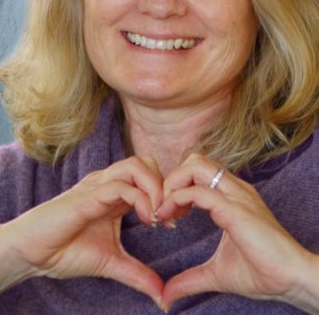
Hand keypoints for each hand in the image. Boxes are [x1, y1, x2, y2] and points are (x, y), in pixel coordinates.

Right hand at [0, 156, 165, 306]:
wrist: (30, 253)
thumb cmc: (64, 251)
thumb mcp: (111, 263)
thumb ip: (137, 274)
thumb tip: (163, 297)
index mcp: (113, 195)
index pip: (148, 176)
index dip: (167, 195)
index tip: (174, 224)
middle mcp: (106, 184)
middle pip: (146, 163)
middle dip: (166, 185)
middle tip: (171, 216)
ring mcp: (96, 187)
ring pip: (136, 166)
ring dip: (156, 188)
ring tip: (160, 217)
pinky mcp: (86, 196)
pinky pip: (120, 186)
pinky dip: (141, 199)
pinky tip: (148, 219)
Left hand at [156, 153, 313, 310]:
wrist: (292, 281)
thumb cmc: (262, 273)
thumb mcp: (216, 273)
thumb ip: (190, 278)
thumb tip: (167, 295)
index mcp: (231, 196)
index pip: (196, 171)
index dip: (175, 187)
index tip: (166, 215)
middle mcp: (233, 189)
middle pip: (194, 160)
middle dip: (171, 180)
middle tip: (163, 208)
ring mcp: (236, 196)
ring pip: (195, 165)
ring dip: (173, 184)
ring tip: (166, 211)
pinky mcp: (235, 209)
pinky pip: (199, 192)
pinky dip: (177, 199)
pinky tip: (170, 218)